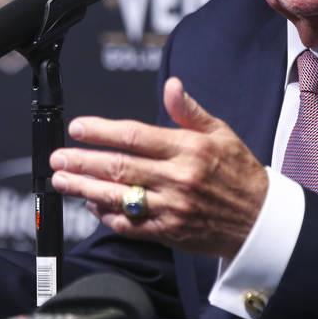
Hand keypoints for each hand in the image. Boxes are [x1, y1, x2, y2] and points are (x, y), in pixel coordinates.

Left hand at [50, 77, 268, 259]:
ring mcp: (171, 208)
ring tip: (61, 181)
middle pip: (119, 167)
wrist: (259, 220)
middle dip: (82, 162)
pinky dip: (106, 215)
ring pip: (118, 197)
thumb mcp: (221, 133)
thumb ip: (189, 111)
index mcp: (189, 149)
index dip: (101, 131)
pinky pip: (129, 224)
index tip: (78, 128)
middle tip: (58, 158)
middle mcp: (178, 178)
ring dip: (84, 189)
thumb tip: (172, 85)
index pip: (134, 136)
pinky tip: (91, 204)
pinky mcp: (169, 233)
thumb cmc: (239, 172)